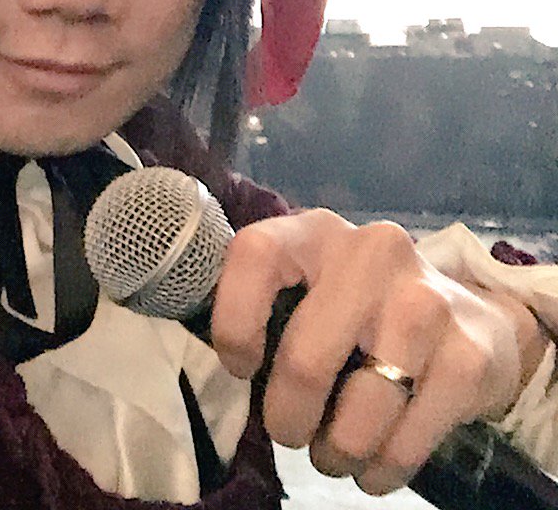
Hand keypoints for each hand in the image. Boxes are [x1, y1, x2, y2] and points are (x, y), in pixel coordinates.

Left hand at [209, 209, 546, 494]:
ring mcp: (425, 299)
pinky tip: (373, 467)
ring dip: (337, 450)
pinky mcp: (469, 352)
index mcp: (316, 231)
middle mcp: (371, 252)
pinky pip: (409, 436)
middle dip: (287, 417)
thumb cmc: (359, 306)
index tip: (242, 367)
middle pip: (306, 357)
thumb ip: (267, 307)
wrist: (468, 314)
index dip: (235, 320)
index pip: (256, 255)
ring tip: (332, 455)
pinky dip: (383, 466)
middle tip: (288, 434)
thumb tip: (229, 368)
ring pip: (362, 407)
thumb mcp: (309, 285)